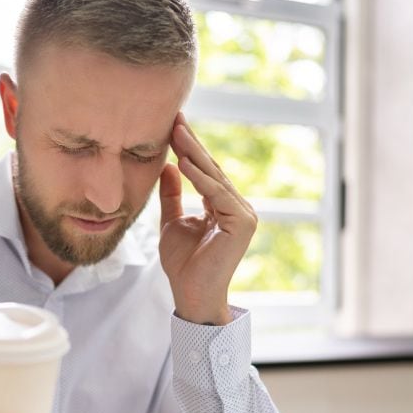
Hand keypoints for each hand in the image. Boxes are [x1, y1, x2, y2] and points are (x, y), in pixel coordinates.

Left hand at [159, 112, 257, 324]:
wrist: (191, 294)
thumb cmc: (183, 264)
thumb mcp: (172, 222)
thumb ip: (172, 195)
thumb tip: (169, 166)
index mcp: (223, 206)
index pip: (205, 171)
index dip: (188, 148)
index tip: (172, 125)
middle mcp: (237, 207)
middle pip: (210, 169)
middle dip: (191, 144)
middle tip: (175, 118)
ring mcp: (244, 215)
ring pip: (214, 178)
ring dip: (194, 154)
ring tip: (176, 133)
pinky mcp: (243, 223)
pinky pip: (217, 195)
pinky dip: (200, 179)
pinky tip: (183, 162)